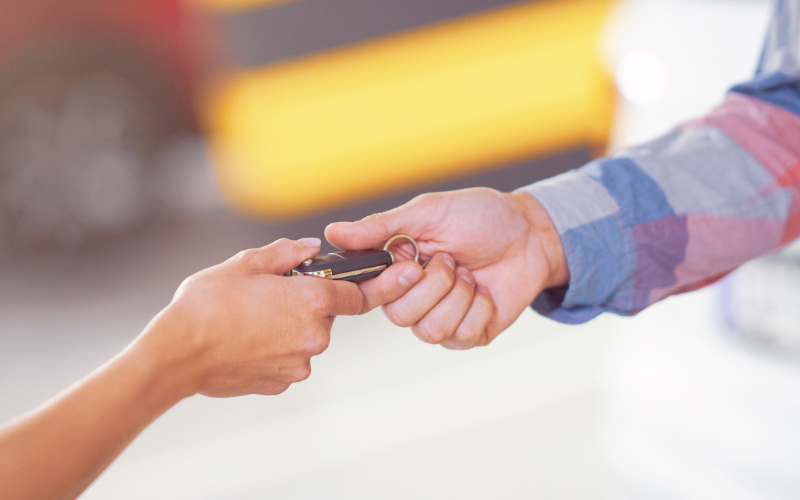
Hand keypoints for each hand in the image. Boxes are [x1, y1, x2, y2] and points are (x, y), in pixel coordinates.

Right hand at [137, 238, 363, 397]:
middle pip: (327, 316)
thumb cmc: (207, 306)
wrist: (178, 354)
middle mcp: (314, 337)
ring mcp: (299, 364)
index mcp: (312, 301)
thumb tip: (310, 248)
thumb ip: (286, 252)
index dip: (346, 286)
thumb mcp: (245, 264)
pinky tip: (247, 341)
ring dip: (289, 329)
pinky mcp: (282, 383)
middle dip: (305, 305)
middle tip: (270, 297)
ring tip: (252, 320)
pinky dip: (274, 351)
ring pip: (305, 339)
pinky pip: (288, 360)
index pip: (355, 295)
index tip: (330, 283)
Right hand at [325, 188, 567, 348]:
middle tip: (451, 260)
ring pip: (430, 331)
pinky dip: (478, 309)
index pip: (370, 292)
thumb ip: (380, 227)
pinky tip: (485, 291)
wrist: (530, 234)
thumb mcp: (428, 213)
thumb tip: (332, 232)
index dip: (388, 286)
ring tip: (470, 274)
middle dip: (434, 286)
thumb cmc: (479, 216)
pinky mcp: (468, 334)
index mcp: (396, 267)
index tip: (411, 266)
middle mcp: (413, 297)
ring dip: (458, 296)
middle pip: (400, 316)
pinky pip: (460, 336)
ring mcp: (441, 318)